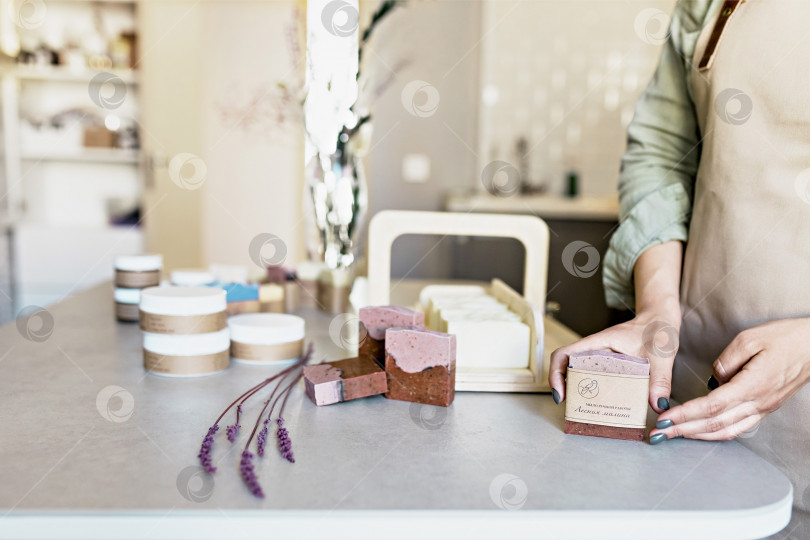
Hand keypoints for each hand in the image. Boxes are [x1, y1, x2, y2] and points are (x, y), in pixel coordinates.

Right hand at [549, 310, 680, 413]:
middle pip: (566, 368)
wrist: (660, 322)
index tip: (561, 394)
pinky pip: (594, 378)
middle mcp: (595, 350)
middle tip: (574, 409)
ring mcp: (600, 358)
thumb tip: (657, 404)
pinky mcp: (608, 366)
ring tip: (586, 410)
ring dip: (578, 391)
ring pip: (579, 374)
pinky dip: (593, 392)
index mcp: (598, 343)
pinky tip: (604, 405)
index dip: (555, 374)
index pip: (564, 354)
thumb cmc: (656, 331)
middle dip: (565, 389)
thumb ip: (660, 380)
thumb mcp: (660, 356)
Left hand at [651, 317, 809, 442]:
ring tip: (672, 435)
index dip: (686, 414)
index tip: (665, 418)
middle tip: (657, 433)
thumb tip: (713, 379)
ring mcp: (763, 408)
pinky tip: (699, 432)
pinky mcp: (765, 408)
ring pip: (726, 430)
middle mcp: (757, 403)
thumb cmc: (784, 338)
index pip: (712, 406)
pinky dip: (715, 433)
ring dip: (696, 435)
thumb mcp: (749, 339)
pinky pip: (737, 427)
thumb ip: (725, 361)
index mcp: (752, 386)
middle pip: (714, 423)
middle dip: (682, 430)